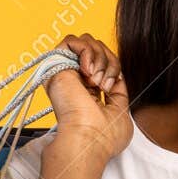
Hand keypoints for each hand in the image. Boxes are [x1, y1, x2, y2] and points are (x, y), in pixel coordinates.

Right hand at [41, 33, 131, 166]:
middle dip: (110, 62)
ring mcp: (65, 72)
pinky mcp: (56, 65)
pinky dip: (86, 51)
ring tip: (96, 80)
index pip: (104, 63)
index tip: (112, 87)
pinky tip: (88, 71)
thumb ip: (120, 93)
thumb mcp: (121, 111)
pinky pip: (72, 40)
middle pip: (98, 49)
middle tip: (105, 85)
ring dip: (100, 57)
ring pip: (87, 42)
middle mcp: (75, 80)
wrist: (88, 138)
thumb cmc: (104, 135)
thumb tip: (120, 78)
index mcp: (88, 92)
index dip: (114, 68)